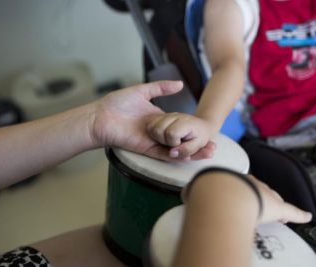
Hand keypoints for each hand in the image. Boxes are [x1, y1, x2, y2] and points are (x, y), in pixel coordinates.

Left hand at [90, 81, 215, 161]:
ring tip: (209, 152)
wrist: (101, 116)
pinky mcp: (146, 149)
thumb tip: (180, 84)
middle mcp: (158, 132)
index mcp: (158, 119)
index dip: (194, 130)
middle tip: (214, 145)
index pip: (180, 126)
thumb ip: (161, 88)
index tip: (209, 131)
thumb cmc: (117, 103)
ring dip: (192, 152)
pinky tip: (191, 157)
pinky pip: (164, 155)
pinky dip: (178, 156)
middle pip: (181, 140)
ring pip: (176, 150)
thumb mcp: (142, 91)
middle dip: (197, 144)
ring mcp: (153, 142)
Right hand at [183, 171, 311, 224]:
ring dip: (275, 208)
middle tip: (260, 208)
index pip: (241, 185)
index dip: (243, 192)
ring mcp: (265, 195)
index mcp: (233, 180)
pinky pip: (291, 212)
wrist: (223, 192)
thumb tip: (188, 194)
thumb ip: (194, 191)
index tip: (243, 198)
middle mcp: (251, 184)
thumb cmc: (209, 190)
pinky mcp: (278, 208)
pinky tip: (306, 217)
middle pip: (260, 191)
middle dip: (261, 198)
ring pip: (273, 201)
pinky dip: (299, 215)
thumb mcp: (197, 189)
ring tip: (278, 218)